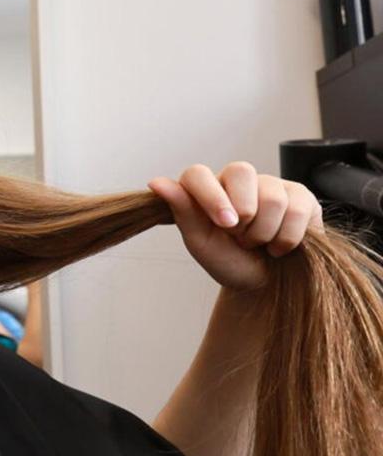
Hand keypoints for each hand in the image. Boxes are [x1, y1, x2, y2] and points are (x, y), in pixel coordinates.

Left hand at [148, 162, 322, 291]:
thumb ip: (182, 210)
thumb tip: (155, 182)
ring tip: (258, 243)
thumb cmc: (227, 260)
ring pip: (272, 197)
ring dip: (265, 232)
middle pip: (241, 172)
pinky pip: (298, 209)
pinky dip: (287, 237)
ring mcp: (271, 184)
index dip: (211, 196)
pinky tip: (279, 245)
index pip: (198, 173)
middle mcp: (237, 178)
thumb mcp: (200, 241)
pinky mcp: (300, 196)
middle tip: (239, 237)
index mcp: (206, 186)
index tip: (225, 225)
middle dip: (244, 216)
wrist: (262, 284)